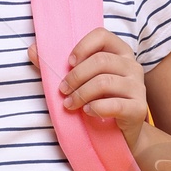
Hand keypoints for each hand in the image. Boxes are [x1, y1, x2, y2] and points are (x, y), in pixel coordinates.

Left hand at [49, 28, 149, 151]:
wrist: (120, 135)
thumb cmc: (98, 102)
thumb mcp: (80, 82)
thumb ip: (57, 66)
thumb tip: (32, 49)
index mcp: (120, 53)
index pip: (102, 35)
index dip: (82, 47)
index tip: (68, 64)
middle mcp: (132, 66)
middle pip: (100, 61)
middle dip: (75, 76)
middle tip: (63, 91)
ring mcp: (138, 87)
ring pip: (104, 82)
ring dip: (81, 94)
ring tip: (70, 104)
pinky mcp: (138, 108)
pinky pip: (114, 104)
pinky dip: (96, 108)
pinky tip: (87, 112)